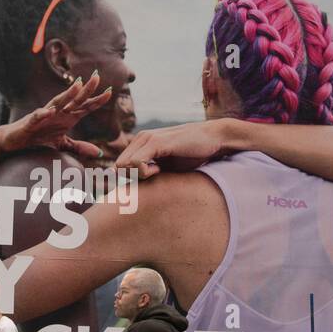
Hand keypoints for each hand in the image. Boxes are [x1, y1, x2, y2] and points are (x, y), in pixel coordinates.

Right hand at [0, 72, 112, 159]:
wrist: (15, 140)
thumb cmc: (38, 138)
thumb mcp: (62, 145)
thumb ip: (79, 147)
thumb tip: (99, 153)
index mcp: (67, 117)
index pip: (85, 106)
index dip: (97, 100)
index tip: (110, 92)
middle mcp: (58, 112)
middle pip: (75, 99)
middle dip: (86, 89)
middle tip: (97, 76)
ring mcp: (44, 115)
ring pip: (58, 102)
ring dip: (68, 94)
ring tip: (78, 85)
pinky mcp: (30, 122)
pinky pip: (37, 117)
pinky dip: (43, 114)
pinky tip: (50, 111)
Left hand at [115, 121, 231, 178]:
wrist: (214, 139)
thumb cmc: (193, 154)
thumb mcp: (168, 166)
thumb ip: (150, 174)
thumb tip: (133, 193)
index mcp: (141, 144)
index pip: (119, 166)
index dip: (129, 179)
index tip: (148, 182)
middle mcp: (141, 139)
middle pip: (118, 167)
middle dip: (131, 178)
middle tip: (153, 177)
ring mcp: (147, 139)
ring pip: (123, 165)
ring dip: (138, 175)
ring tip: (158, 172)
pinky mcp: (156, 142)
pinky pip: (136, 162)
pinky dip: (144, 172)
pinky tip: (159, 170)